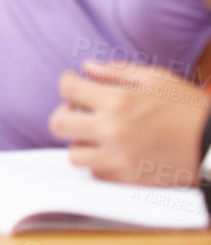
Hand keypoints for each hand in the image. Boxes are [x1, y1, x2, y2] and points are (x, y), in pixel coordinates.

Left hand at [50, 62, 210, 186]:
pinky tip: (114, 152)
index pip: (68, 88)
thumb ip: (117, 71)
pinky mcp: (128, 181)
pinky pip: (95, 173)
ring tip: (99, 136)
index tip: (75, 84)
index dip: (69, 83)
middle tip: (80, 112)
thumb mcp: (157, 79)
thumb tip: (87, 67)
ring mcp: (118, 158)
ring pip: (74, 153)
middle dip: (67, 114)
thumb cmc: (190, 109)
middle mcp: (112, 130)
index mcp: (118, 100)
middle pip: (59, 123)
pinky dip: (99, 163)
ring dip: (83, 142)